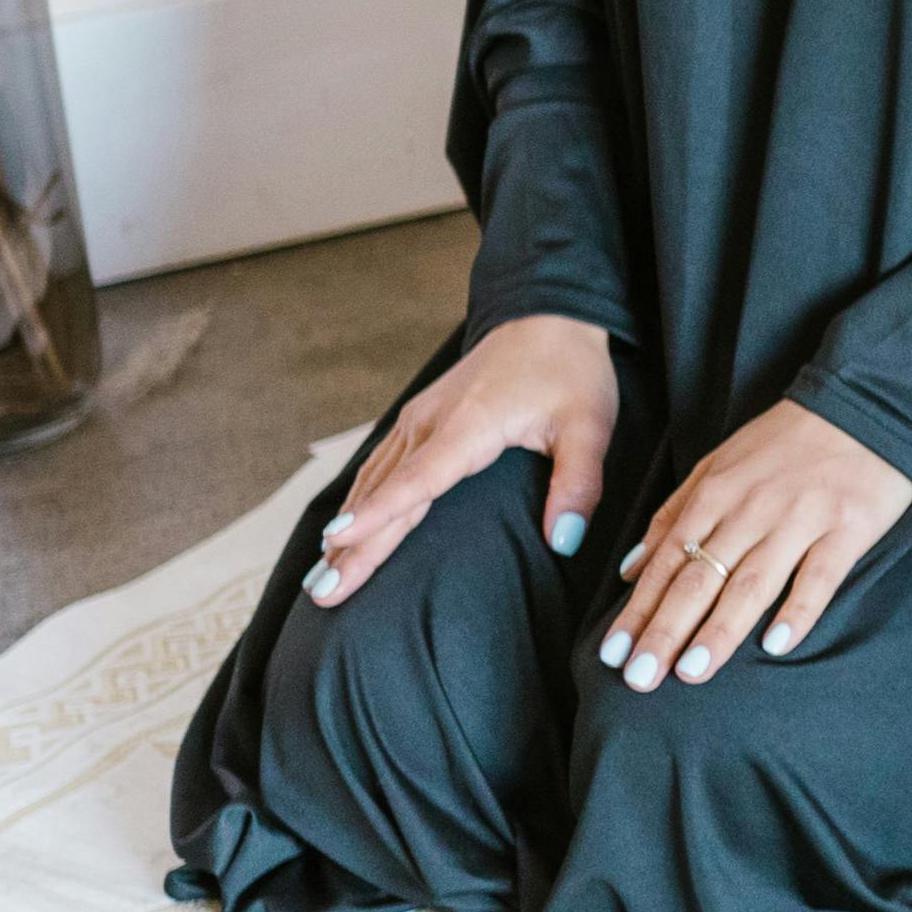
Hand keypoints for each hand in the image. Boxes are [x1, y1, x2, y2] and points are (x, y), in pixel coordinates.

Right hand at [306, 315, 618, 606]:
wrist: (548, 318)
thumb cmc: (570, 371)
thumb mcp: (590, 427)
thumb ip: (578, 484)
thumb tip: (564, 541)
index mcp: (469, 426)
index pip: (417, 481)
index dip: (379, 516)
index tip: (338, 543)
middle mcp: (431, 423)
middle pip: (384, 492)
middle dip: (350, 545)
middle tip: (323, 593)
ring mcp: (419, 420)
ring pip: (374, 482)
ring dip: (346, 529)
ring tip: (322, 577)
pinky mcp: (418, 420)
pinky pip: (380, 467)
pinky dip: (358, 502)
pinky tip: (343, 531)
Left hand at [601, 400, 911, 688]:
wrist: (863, 406)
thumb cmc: (786, 442)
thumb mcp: (718, 465)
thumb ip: (673, 514)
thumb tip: (630, 568)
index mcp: (715, 494)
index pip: (667, 563)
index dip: (639, 610)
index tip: (614, 654)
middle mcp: (751, 510)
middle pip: (701, 578)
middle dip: (666, 630)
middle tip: (641, 678)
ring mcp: (800, 520)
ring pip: (752, 583)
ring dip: (719, 629)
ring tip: (692, 672)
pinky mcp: (847, 528)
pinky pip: (819, 576)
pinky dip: (798, 610)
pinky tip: (776, 644)